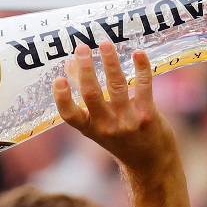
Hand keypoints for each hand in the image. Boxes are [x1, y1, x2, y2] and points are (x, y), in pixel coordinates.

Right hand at [52, 43, 177, 173]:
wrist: (149, 162)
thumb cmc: (120, 138)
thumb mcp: (98, 123)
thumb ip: (85, 96)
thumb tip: (70, 63)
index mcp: (89, 129)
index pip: (69, 115)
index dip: (62, 97)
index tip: (58, 79)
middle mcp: (106, 126)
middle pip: (92, 94)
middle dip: (86, 70)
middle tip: (81, 48)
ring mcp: (127, 121)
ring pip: (117, 86)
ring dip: (110, 62)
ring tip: (104, 43)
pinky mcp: (147, 115)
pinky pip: (143, 87)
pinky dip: (141, 68)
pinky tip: (138, 53)